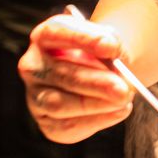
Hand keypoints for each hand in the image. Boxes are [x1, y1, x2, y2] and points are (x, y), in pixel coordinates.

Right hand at [18, 9, 133, 143]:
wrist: (102, 76)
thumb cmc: (102, 55)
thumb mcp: (109, 42)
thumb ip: (112, 44)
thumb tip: (113, 54)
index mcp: (45, 37)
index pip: (55, 31)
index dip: (83, 39)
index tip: (111, 47)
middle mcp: (33, 65)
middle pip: (61, 74)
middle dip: (96, 83)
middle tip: (123, 88)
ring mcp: (35, 95)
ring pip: (59, 104)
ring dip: (96, 104)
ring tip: (124, 99)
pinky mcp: (46, 121)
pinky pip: (67, 125)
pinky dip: (97, 120)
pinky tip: (118, 111)